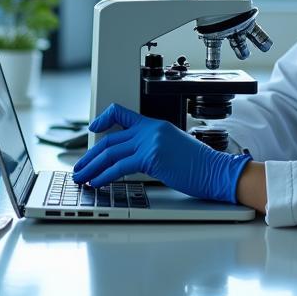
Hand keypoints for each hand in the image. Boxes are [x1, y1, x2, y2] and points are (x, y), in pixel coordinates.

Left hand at [72, 104, 251, 203]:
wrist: (217, 171)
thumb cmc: (200, 165)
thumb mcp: (173, 147)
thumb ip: (152, 148)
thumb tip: (132, 160)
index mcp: (155, 125)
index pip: (122, 113)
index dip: (103, 119)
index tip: (93, 128)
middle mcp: (150, 130)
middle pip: (110, 140)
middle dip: (90, 156)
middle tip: (79, 167)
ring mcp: (150, 142)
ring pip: (111, 153)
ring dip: (92, 168)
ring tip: (82, 178)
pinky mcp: (151, 157)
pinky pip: (120, 167)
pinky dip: (104, 175)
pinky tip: (97, 182)